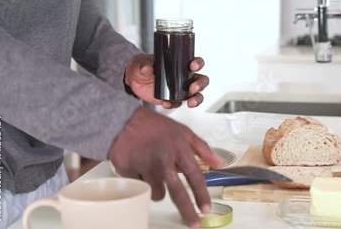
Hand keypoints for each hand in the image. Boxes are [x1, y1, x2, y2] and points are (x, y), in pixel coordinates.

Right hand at [109, 107, 222, 227]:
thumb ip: (202, 147)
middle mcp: (163, 159)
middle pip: (178, 193)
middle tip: (194, 224)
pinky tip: (140, 168)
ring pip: (157, 193)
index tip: (206, 208)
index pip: (194, 175)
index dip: (201, 194)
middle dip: (188, 212)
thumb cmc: (154, 126)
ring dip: (159, 189)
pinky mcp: (129, 171)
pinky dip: (142, 182)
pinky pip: (140, 187)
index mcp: (178, 148)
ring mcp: (145, 166)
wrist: (122, 121)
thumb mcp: (182, 131)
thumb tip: (218, 162)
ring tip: (155, 174)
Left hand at [124, 54, 208, 108]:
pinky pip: (178, 104)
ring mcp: (181, 89)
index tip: (193, 66)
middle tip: (193, 88)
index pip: (196, 63)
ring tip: (189, 103)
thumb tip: (148, 69)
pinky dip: (174, 105)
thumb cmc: (143, 66)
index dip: (198, 64)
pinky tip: (166, 103)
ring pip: (197, 95)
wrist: (134, 79)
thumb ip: (146, 65)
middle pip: (202, 80)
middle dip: (200, 84)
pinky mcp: (173, 99)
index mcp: (182, 64)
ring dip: (196, 99)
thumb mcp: (143, 62)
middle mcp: (185, 77)